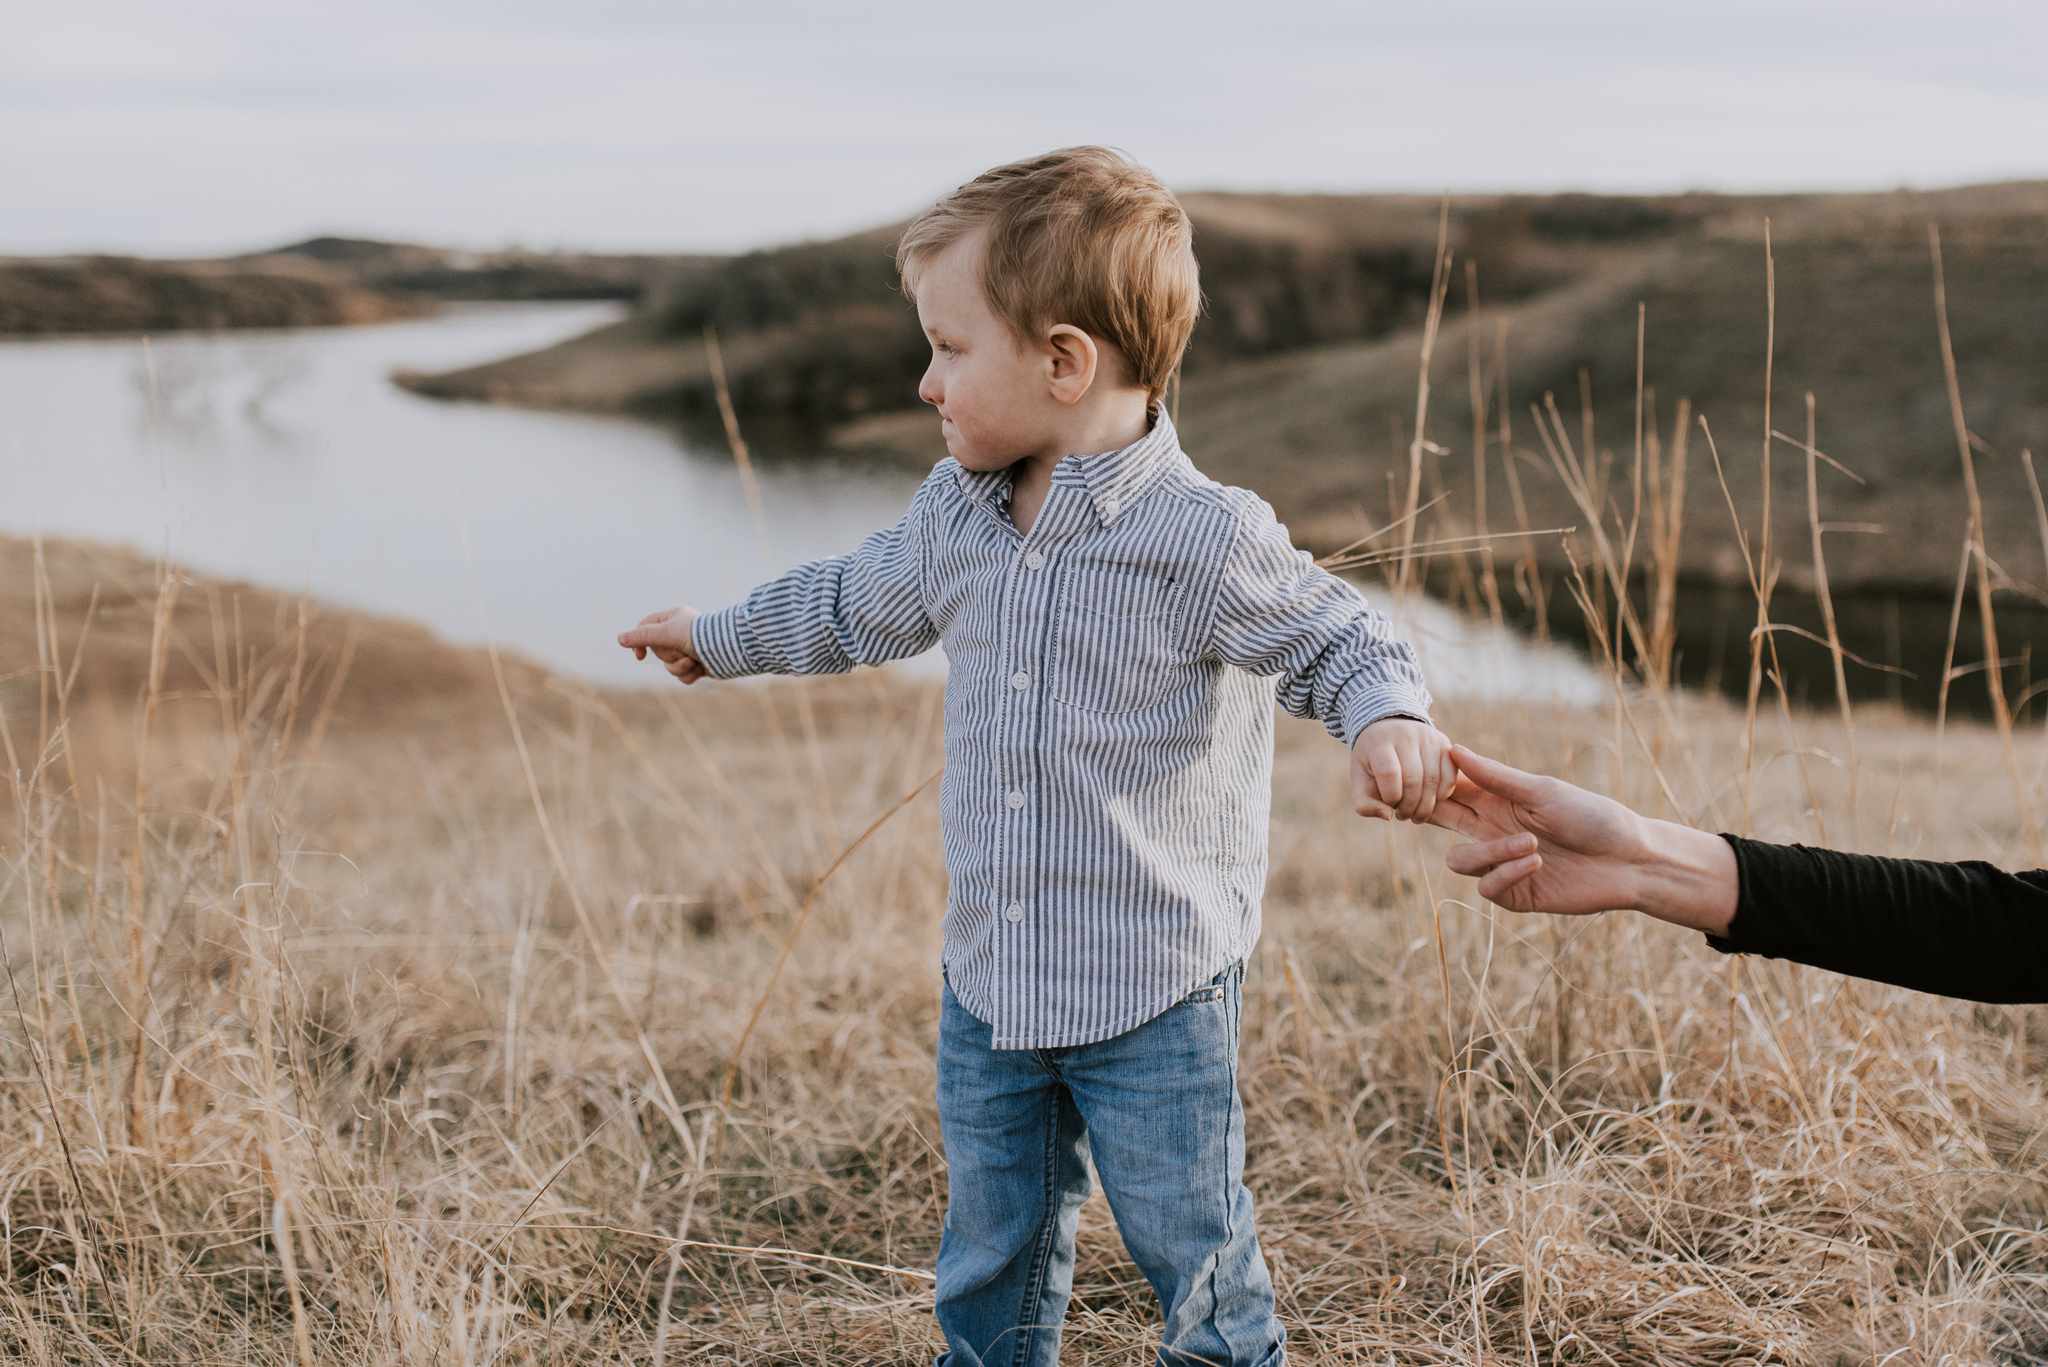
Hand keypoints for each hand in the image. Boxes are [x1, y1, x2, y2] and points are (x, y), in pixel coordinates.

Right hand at [618, 606, 706, 683]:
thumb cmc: (697, 636)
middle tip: (681, 650)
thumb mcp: (666, 633)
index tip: (639, 655)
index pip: (646, 628)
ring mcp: (688, 649)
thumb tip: (620, 639)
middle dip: (669, 656)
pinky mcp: (697, 664)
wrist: (728, 650)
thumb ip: (643, 636)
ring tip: (693, 661)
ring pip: (669, 666)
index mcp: (672, 618)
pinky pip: (682, 675)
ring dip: (680, 667)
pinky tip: (700, 669)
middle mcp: (680, 632)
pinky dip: (689, 674)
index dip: (639, 641)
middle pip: (658, 651)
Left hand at [1350, 718, 1454, 822]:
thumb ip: (1364, 803)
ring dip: (1426, 805)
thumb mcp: (1359, 780)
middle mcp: (1405, 735)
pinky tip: (1433, 801)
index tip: (1389, 803)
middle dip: (1409, 806)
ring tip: (1416, 814)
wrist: (1389, 728)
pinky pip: (1450, 774)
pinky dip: (1443, 793)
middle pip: (1413, 779)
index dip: (1390, 796)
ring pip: (1433, 779)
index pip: (1388, 772)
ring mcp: (1427, 737)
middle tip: (1403, 816)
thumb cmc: (1373, 762)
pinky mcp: (1443, 742)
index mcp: (1379, 741)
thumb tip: (1387, 816)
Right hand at [1428, 745, 1736, 932]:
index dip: (1429, 786)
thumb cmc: (1592, 816)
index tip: (1419, 778)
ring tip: (1530, 846)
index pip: (1449, 791)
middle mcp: (1492, 832)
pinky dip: (1507, 874)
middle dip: (1433, 817)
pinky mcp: (1515, 893)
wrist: (1630, 860)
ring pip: (1459, 861)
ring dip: (1490, 853)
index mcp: (1496, 801)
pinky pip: (1487, 888)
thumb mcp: (1542, 791)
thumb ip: (1494, 777)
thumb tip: (1452, 750)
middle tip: (1432, 811)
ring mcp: (1501, 864)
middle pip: (1442, 823)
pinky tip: (1536, 864)